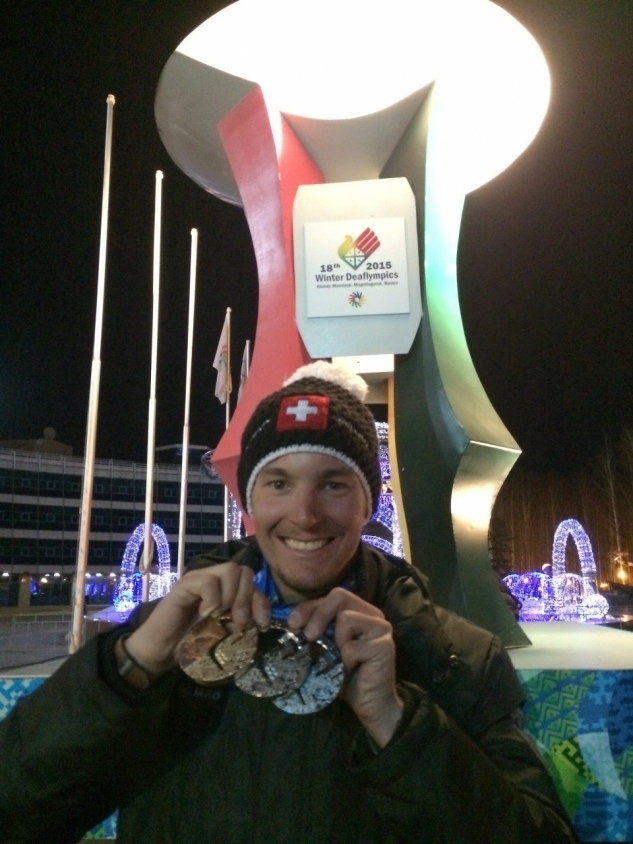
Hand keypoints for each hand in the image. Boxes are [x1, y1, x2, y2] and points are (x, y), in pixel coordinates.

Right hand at [124, 564, 270, 674]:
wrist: (162, 650)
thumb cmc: (193, 642)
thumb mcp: (225, 632)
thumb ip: (241, 621)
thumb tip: (261, 621)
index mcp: (228, 589)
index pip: (253, 582)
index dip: (261, 602)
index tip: (262, 625)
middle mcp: (216, 579)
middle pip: (245, 571)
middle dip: (247, 598)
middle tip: (239, 622)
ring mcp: (200, 578)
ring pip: (230, 570)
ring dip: (231, 597)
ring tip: (222, 617)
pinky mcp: (185, 584)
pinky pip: (208, 582)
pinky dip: (213, 599)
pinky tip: (206, 614)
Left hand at [288, 589, 403, 747]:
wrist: (369, 704)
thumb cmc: (345, 675)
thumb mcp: (325, 648)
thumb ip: (316, 631)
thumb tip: (292, 623)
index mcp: (359, 610)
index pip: (333, 596)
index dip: (309, 607)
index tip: (293, 624)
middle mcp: (373, 614)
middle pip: (340, 597)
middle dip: (318, 615)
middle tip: (308, 636)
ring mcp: (381, 628)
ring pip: (346, 618)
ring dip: (335, 642)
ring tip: (339, 660)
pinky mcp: (384, 646)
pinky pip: (352, 647)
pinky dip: (344, 662)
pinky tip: (350, 671)